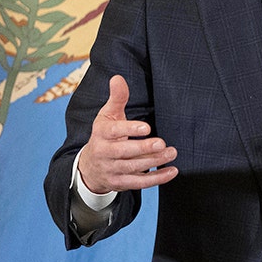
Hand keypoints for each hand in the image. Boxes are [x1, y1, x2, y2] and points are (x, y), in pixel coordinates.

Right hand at [76, 75, 177, 193]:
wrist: (89, 167)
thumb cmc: (104, 135)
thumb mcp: (107, 116)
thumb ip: (117, 98)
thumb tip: (118, 78)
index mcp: (101, 134)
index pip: (113, 131)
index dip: (129, 130)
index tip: (147, 127)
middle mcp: (104, 153)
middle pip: (123, 152)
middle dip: (144, 148)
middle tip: (162, 143)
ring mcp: (112, 170)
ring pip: (133, 168)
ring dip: (154, 162)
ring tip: (172, 152)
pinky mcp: (120, 183)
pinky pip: (139, 183)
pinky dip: (157, 179)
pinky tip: (172, 171)